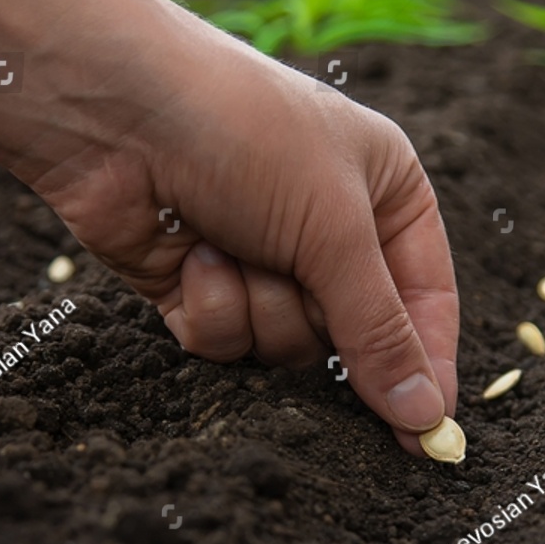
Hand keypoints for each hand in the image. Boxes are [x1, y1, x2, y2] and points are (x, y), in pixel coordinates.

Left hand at [23, 0, 458, 455]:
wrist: (115, 109)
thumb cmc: (245, 136)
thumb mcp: (334, 229)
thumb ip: (380, 330)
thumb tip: (425, 416)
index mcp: (387, 196)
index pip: (427, 302)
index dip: (428, 366)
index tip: (429, 434)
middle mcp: (330, 230)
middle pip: (351, 336)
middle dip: (315, 313)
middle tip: (294, 271)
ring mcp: (262, 261)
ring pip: (285, 346)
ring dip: (258, 306)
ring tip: (230, 242)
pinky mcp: (201, 288)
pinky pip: (228, 342)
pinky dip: (210, 305)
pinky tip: (189, 251)